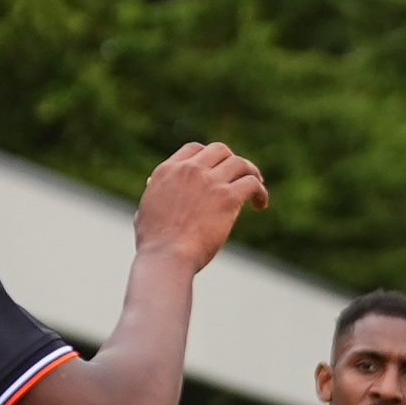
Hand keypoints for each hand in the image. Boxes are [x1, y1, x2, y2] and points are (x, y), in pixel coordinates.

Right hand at [134, 143, 269, 270]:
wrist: (167, 255)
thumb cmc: (154, 242)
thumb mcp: (145, 209)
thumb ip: (153, 192)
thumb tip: (152, 183)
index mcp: (168, 170)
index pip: (194, 149)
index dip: (209, 157)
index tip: (217, 171)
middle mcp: (190, 170)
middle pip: (220, 150)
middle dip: (232, 161)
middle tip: (240, 177)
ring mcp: (210, 181)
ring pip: (240, 163)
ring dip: (251, 173)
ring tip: (257, 188)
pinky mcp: (228, 197)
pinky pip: (252, 183)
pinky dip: (260, 192)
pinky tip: (260, 205)